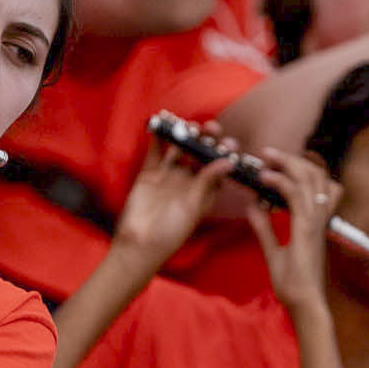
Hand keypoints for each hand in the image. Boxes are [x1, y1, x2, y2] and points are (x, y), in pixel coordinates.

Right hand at [112, 129, 236, 262]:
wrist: (139, 243)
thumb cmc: (172, 231)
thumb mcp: (193, 206)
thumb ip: (207, 181)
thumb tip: (229, 161)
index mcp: (205, 190)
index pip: (218, 166)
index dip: (224, 154)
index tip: (229, 143)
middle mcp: (188, 180)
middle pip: (199, 153)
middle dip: (206, 139)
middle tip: (210, 127)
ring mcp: (169, 174)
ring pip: (179, 149)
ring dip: (183, 135)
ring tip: (189, 124)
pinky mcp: (149, 173)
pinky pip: (155, 151)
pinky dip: (157, 138)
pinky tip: (160, 124)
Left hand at [241, 148, 337, 314]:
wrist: (304, 303)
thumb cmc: (293, 283)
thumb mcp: (274, 251)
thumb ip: (265, 228)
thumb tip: (253, 207)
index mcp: (313, 221)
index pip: (314, 183)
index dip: (297, 167)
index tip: (273, 163)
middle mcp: (318, 217)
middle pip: (315, 173)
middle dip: (292, 159)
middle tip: (269, 154)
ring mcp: (315, 222)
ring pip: (308, 178)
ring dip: (287, 163)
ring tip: (267, 158)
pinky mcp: (306, 229)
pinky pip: (295, 195)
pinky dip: (280, 181)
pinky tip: (265, 178)